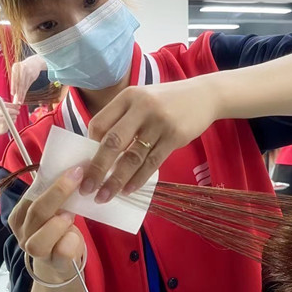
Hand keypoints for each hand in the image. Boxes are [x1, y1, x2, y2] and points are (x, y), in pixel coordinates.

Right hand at [0, 100, 20, 137]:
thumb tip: (19, 103)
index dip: (13, 105)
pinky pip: (10, 122)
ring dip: (14, 116)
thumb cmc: (0, 116)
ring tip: (15, 116)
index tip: (18, 106)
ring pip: (9, 116)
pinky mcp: (1, 126)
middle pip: (7, 110)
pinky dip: (13, 121)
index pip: (5, 104)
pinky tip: (12, 120)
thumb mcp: (3, 109)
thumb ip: (10, 106)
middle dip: (14, 111)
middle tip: (18, 112)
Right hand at [9, 166, 85, 280]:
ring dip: (57, 225)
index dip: (53, 183)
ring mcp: (36, 252)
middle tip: (77, 180)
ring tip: (70, 216)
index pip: (31, 197)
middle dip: (58, 193)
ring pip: (39, 241)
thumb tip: (72, 168)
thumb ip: (52, 194)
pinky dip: (70, 241)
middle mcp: (23, 234)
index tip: (75, 170)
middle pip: (36, 212)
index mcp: (19, 216)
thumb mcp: (51, 210)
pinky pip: (61, 252)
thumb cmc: (55, 229)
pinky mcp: (54, 263)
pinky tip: (75, 236)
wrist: (59, 261)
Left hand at [12, 54, 47, 103]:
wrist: (34, 63)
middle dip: (18, 92)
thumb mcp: (17, 72)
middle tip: (17, 100)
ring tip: (20, 101)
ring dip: (22, 94)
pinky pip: (28, 86)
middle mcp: (22, 69)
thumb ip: (15, 81)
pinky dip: (25, 92)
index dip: (14, 86)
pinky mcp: (33, 76)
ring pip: (24, 85)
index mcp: (15, 67)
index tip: (13, 94)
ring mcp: (28, 72)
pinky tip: (23, 97)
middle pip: (20, 83)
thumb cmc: (23, 69)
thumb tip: (12, 93)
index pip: (14, 78)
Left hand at [82, 79, 214, 202]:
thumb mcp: (142, 101)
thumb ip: (123, 120)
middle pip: (112, 142)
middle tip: (87, 188)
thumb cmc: (166, 102)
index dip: (90, 146)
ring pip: (132, 157)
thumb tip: (99, 153)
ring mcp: (159, 122)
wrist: (204, 95)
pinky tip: (129, 190)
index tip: (87, 164)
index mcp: (127, 97)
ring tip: (105, 196)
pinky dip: (138, 179)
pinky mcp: (175, 136)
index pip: (99, 123)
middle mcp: (141, 107)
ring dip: (116, 180)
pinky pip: (152, 163)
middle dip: (97, 169)